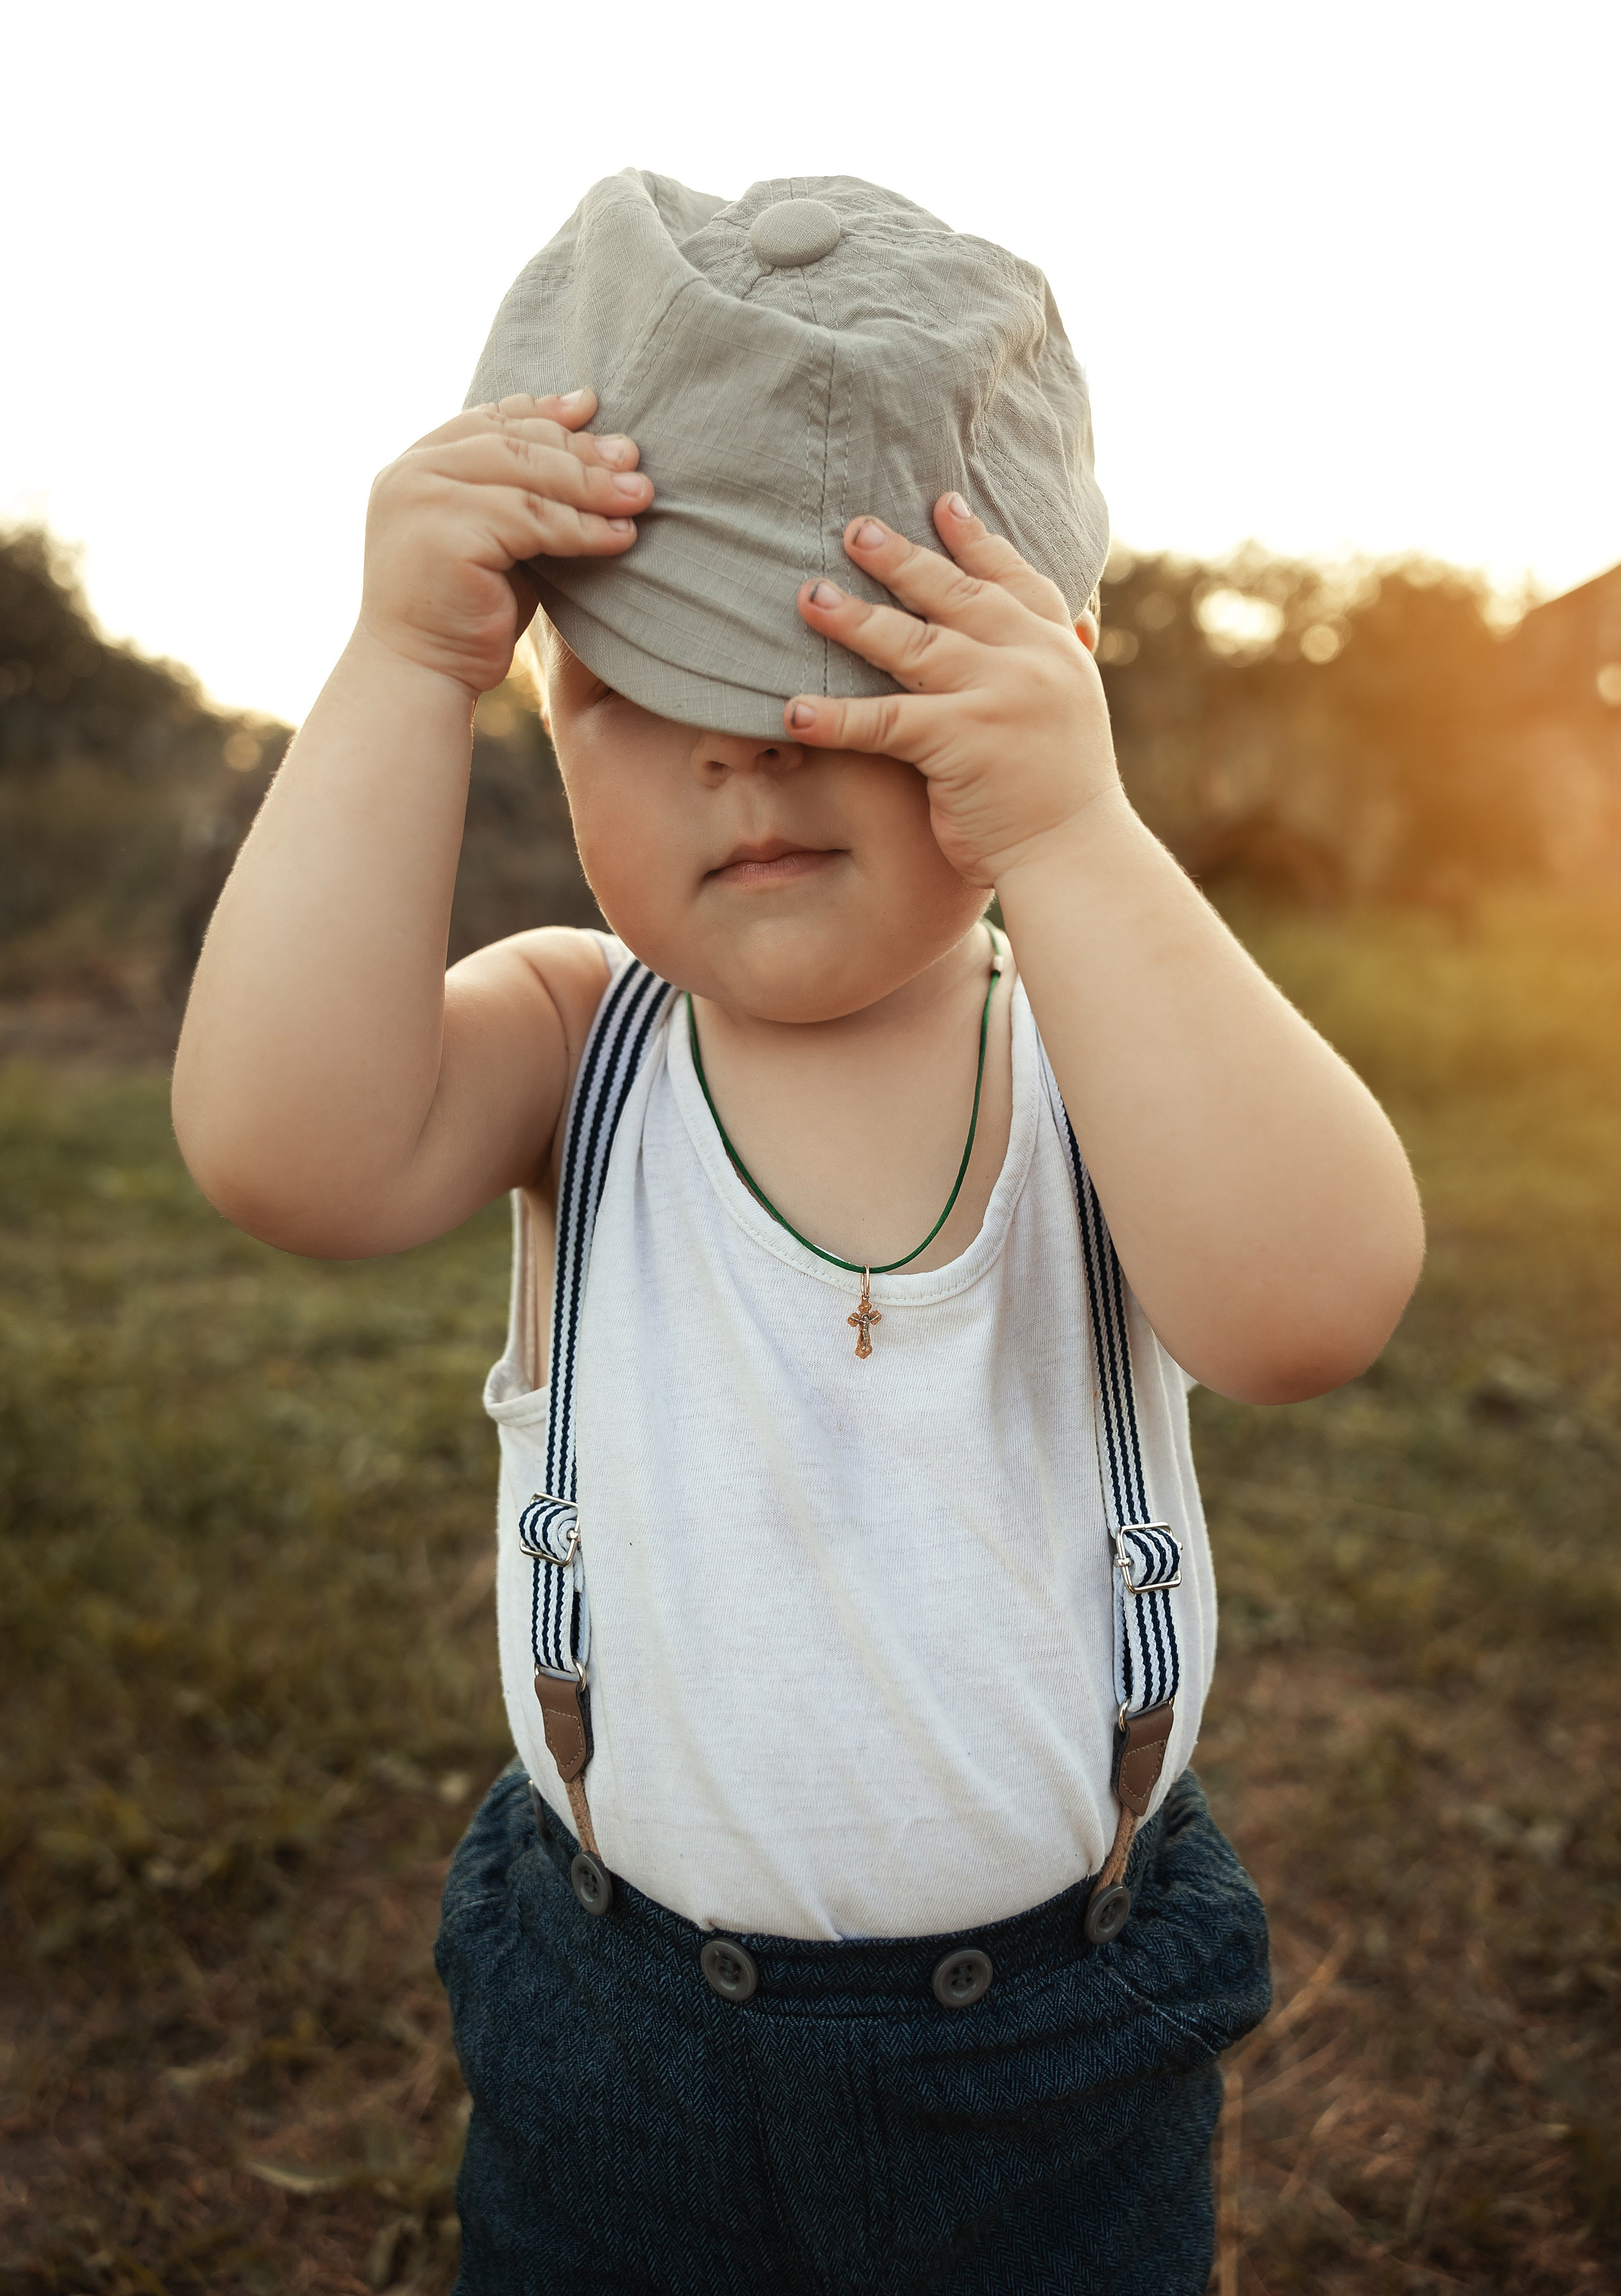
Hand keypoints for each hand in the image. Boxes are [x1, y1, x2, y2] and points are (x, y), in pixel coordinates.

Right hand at [357, 391, 652, 695]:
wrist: (421, 675)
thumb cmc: (465, 615)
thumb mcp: (491, 541)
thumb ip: (515, 496)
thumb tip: (593, 456)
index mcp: (416, 466)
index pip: (487, 421)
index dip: (542, 411)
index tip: (593, 408)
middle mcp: (412, 473)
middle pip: (512, 442)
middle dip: (578, 448)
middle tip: (634, 459)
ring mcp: (424, 499)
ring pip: (527, 477)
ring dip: (591, 486)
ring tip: (640, 497)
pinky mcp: (448, 534)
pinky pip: (532, 520)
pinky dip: (582, 527)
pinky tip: (620, 537)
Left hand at [785, 498, 1118, 886]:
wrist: (1079, 855)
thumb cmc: (1063, 796)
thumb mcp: (1069, 712)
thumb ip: (1048, 668)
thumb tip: (1057, 633)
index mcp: (1056, 650)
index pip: (1013, 579)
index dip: (975, 540)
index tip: (941, 502)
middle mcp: (1031, 659)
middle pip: (954, 594)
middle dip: (901, 559)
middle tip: (854, 528)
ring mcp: (998, 695)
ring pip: (912, 643)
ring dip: (854, 619)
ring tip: (807, 597)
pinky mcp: (963, 740)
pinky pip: (884, 721)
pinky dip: (835, 717)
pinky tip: (792, 712)